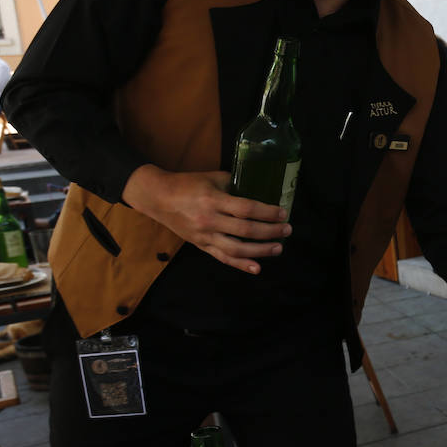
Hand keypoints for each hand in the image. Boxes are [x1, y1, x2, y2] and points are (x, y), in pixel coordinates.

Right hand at [121, 165, 289, 274]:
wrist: (158, 198)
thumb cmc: (188, 184)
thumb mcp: (213, 178)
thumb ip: (235, 185)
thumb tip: (260, 191)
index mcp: (213, 199)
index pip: (246, 209)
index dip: (267, 212)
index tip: (283, 213)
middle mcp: (209, 220)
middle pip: (245, 231)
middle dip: (270, 232)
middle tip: (287, 230)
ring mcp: (204, 236)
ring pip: (237, 249)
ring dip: (261, 251)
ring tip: (279, 248)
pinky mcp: (201, 245)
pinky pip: (223, 258)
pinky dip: (241, 265)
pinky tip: (257, 268)